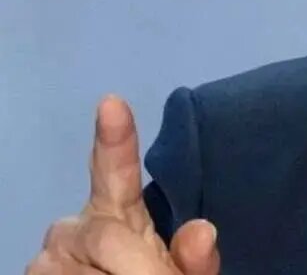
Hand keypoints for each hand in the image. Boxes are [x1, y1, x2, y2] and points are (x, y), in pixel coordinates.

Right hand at [26, 95, 220, 274]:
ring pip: (83, 272)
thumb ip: (194, 258)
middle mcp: (75, 228)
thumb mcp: (179, 272)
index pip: (115, 171)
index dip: (115, 140)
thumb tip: (203, 232)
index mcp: (117, 214)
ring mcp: (48, 257)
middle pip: (107, 238)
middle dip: (138, 268)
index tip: (113, 103)